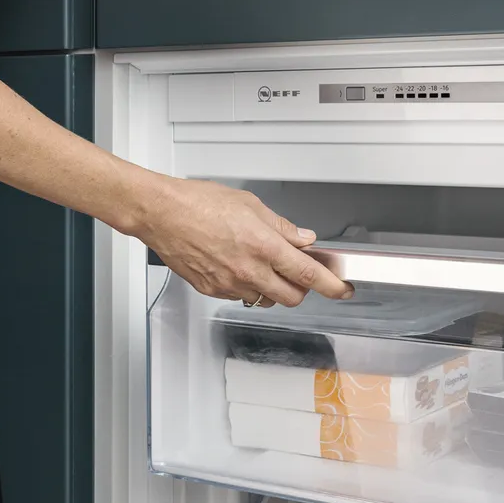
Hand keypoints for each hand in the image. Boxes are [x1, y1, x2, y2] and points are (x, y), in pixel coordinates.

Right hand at [135, 177, 353, 307]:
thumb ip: (281, 226)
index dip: (332, 286)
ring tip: (262, 265)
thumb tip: (303, 238)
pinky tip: (237, 266)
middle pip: (292, 297)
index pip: (309, 275)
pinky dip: (247, 286)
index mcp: (264, 246)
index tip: (342, 289)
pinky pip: (240, 296)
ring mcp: (230, 284)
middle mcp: (249, 271)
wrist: (161, 213)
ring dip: (273, 288)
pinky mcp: (212, 290)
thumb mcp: (250, 205)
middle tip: (299, 273)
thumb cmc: (198, 202)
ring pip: (265, 300)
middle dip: (302, 289)